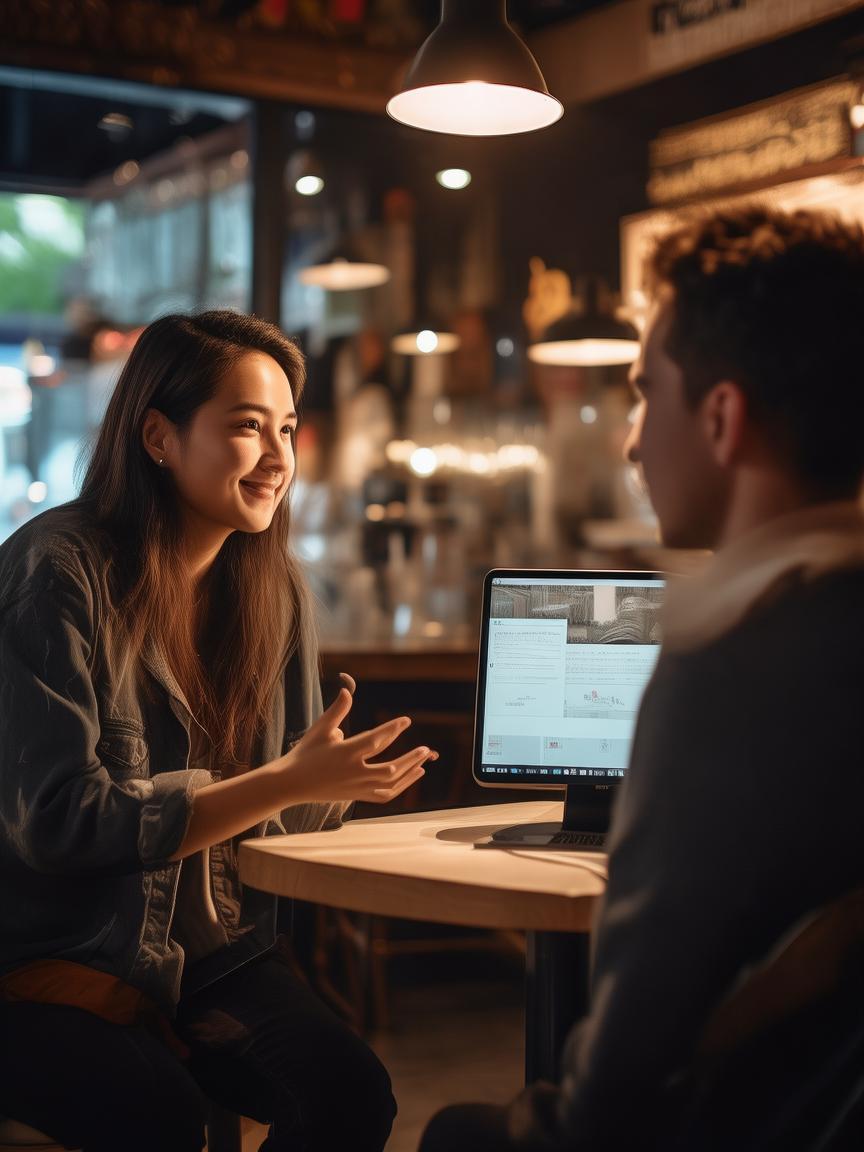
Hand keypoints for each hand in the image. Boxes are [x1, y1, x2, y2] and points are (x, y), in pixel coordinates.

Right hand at [279, 673, 436, 803]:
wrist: (291, 784)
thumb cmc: (305, 753)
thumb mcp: (320, 729)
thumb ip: (337, 711)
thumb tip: (347, 691)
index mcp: (345, 753)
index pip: (375, 740)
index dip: (392, 729)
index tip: (406, 720)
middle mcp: (354, 772)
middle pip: (390, 768)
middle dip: (410, 758)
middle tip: (426, 748)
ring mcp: (356, 787)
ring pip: (390, 784)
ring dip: (409, 774)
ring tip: (423, 763)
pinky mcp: (356, 797)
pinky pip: (383, 795)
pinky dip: (399, 788)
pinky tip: (410, 777)